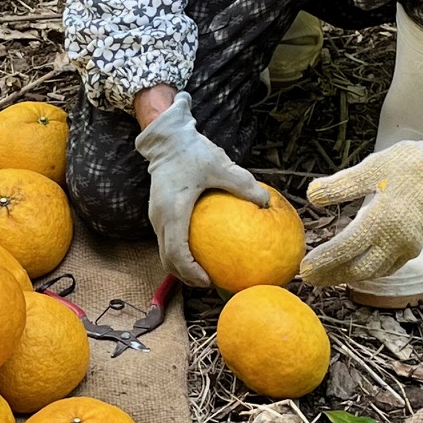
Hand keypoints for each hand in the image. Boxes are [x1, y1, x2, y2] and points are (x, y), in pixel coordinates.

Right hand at [135, 91, 263, 287]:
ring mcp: (156, 217)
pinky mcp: (158, 213)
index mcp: (173, 212)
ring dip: (182, 266)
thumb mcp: (221, 166)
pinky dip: (180, 252)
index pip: (176, 253)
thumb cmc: (192, 152)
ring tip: (204, 272)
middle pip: (167, 260)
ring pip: (165, 252)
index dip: (191, 272)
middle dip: (186, 276)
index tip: (208, 280)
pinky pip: (168, 240)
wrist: (166, 139)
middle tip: (209, 282)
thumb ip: (243, 184)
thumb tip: (266, 201)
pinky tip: (201, 249)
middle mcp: (160, 218)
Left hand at [300, 126, 422, 287]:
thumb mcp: (371, 168)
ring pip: (374, 272)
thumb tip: (311, 195)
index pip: (346, 248)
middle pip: (359, 269)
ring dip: (348, 277)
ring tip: (327, 277)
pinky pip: (388, 268)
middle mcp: (395, 240)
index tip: (305, 268)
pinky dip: (369, 273)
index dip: (324, 260)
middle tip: (310, 279)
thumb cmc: (408, 166)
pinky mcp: (414, 249)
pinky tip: (355, 270)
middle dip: (332, 275)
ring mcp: (407, 247)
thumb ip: (340, 185)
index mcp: (382, 219)